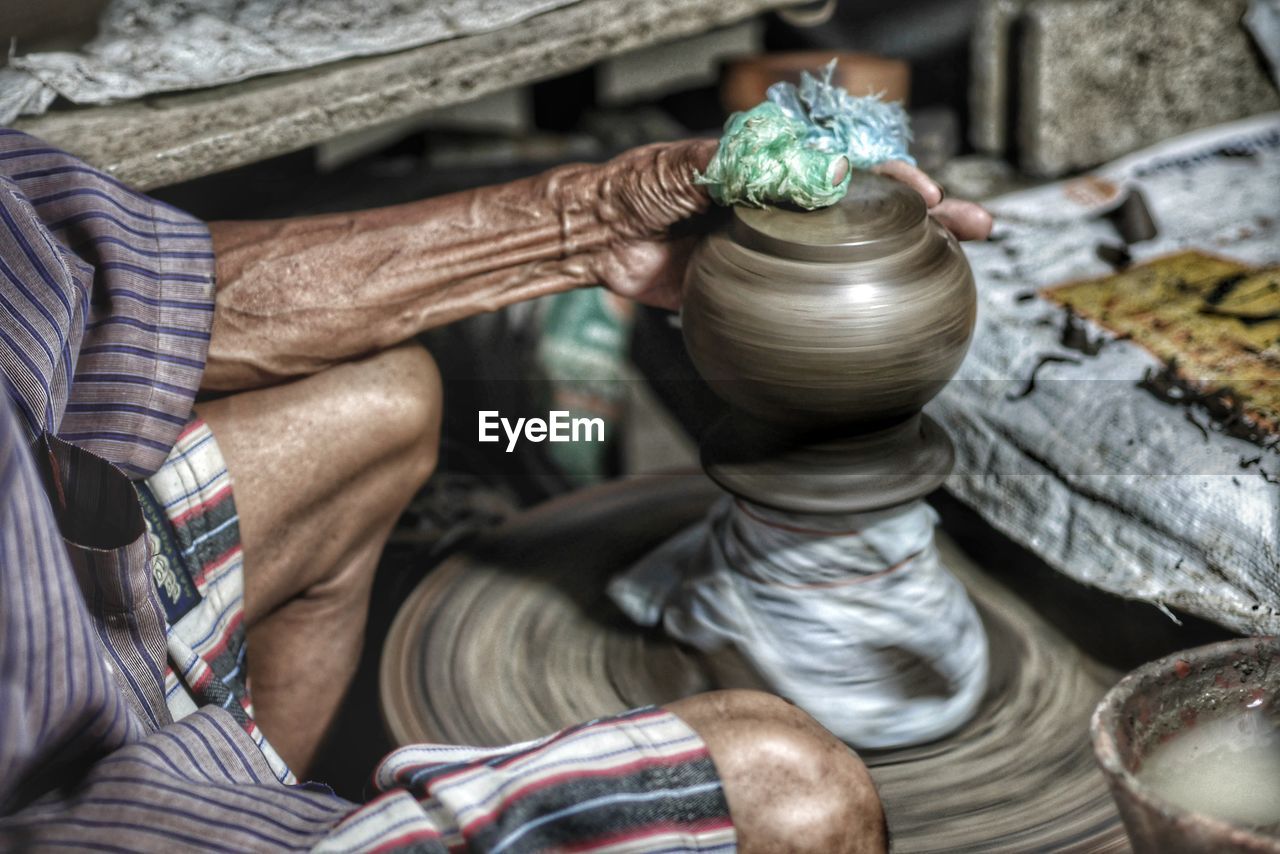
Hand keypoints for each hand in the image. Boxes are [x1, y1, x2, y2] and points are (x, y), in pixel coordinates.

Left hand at [582, 141, 992, 309]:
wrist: (598, 238)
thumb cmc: (639, 187)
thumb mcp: (691, 167)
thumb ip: (749, 167)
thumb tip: (827, 173)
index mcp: (775, 167)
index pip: (852, 168)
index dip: (895, 180)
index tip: (927, 195)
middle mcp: (787, 206)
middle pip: (870, 211)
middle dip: (929, 218)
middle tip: (976, 227)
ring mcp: (778, 250)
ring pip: (853, 255)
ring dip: (907, 261)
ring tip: (960, 262)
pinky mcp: (761, 289)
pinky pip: (815, 299)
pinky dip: (854, 308)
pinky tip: (890, 317)